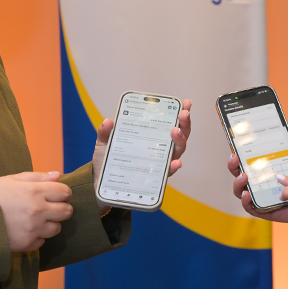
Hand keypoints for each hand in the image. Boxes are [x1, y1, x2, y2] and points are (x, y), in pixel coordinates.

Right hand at [0, 171, 72, 251]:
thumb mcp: (12, 179)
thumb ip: (37, 177)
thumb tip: (58, 175)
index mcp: (35, 191)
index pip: (65, 192)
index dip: (62, 192)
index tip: (55, 194)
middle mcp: (38, 211)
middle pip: (67, 212)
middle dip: (62, 208)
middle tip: (50, 207)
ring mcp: (33, 229)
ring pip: (57, 228)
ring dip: (50, 224)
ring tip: (36, 220)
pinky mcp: (26, 244)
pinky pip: (42, 242)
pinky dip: (37, 237)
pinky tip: (25, 230)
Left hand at [92, 99, 191, 214]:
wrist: (101, 185)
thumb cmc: (108, 161)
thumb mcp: (104, 143)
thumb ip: (105, 132)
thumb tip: (109, 121)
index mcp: (151, 136)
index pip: (169, 122)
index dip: (180, 113)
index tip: (186, 103)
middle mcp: (159, 148)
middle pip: (179, 135)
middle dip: (184, 123)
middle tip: (183, 114)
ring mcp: (159, 163)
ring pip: (177, 151)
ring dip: (180, 140)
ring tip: (176, 131)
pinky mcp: (156, 178)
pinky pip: (167, 172)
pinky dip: (173, 167)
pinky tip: (175, 162)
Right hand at [227, 124, 287, 224]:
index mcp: (265, 168)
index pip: (247, 159)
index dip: (238, 151)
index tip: (235, 142)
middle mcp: (258, 182)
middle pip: (238, 172)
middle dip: (233, 165)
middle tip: (235, 158)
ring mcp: (259, 196)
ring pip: (239, 189)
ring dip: (237, 182)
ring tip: (243, 177)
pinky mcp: (262, 210)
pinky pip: (249, 207)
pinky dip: (245, 202)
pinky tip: (247, 195)